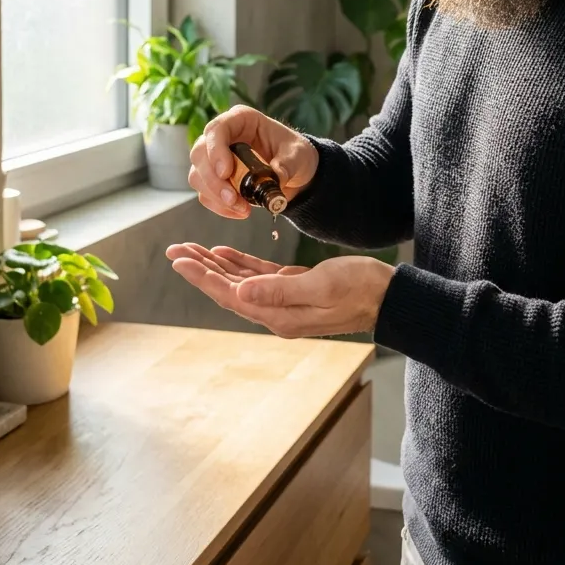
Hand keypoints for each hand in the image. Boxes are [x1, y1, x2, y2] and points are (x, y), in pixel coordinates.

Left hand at [165, 242, 394, 337]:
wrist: (389, 297)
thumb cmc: (360, 289)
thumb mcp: (321, 286)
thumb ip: (281, 290)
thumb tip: (240, 293)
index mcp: (279, 315)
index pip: (230, 294)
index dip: (202, 277)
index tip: (179, 260)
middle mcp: (276, 312)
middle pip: (227, 289)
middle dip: (200, 269)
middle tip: (174, 251)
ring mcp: (284, 301)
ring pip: (239, 281)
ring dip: (214, 265)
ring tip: (190, 249)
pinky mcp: (294, 287)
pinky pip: (258, 276)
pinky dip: (239, 263)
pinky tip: (223, 252)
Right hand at [188, 105, 319, 220]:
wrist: (295, 172)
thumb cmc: (294, 153)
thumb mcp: (298, 155)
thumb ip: (286, 165)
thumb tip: (274, 179)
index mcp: (241, 120)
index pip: (217, 129)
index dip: (215, 150)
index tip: (225, 173)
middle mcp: (223, 136)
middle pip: (200, 154)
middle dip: (213, 180)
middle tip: (233, 198)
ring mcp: (215, 158)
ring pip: (198, 176)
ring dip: (216, 196)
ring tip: (243, 208)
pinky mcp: (215, 179)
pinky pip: (206, 194)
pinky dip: (220, 206)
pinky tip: (240, 211)